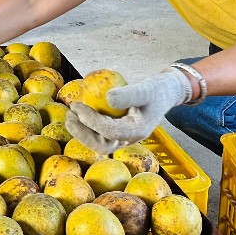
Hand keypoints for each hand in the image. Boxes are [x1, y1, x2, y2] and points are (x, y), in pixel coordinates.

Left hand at [64, 68, 192, 153]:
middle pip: (102, 145)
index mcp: (137, 132)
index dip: (90, 120)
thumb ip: (129, 94)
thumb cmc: (156, 90)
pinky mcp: (119, 133)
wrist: (166, 93)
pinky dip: (87, 127)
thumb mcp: (145, 89)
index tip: (76, 106)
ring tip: (70, 116)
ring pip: (100, 143)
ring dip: (82, 133)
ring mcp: (124, 138)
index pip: (109, 131)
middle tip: (69, 117)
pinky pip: (100, 134)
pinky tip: (78, 114)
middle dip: (82, 134)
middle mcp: (129, 139)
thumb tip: (107, 98)